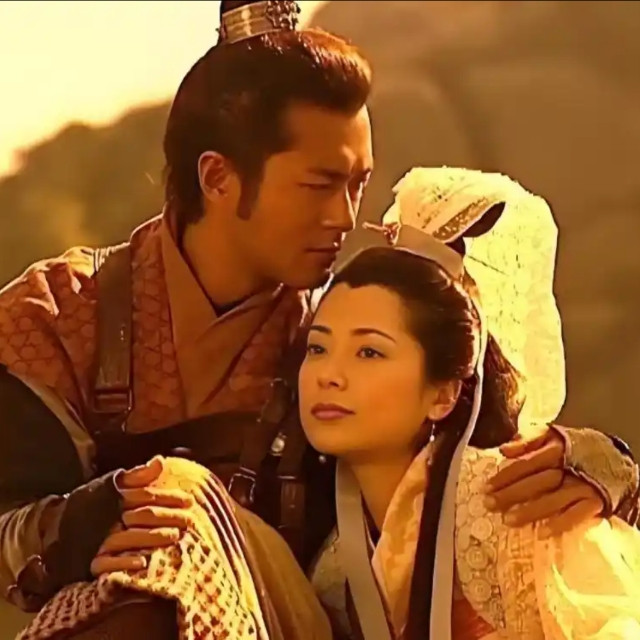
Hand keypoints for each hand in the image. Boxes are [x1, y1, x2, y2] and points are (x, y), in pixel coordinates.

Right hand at [90, 457, 194, 576]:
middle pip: (139, 516)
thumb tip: (160, 461)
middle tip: (189, 520)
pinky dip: (123, 562)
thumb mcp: (113, 483)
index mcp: (114, 497)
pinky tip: (143, 564)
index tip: (190, 501)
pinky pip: (105, 563)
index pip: (145, 495)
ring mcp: (97, 538)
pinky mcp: (89, 560)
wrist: (55, 526)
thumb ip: (138, 475)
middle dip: (165, 518)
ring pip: (126, 538)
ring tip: (174, 537)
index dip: (168, 498)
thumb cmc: (93, 502)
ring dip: (150, 538)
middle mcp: (106, 516)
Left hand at [483, 428, 602, 537]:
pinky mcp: (596, 502)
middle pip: (537, 482)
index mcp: (557, 449)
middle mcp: (570, 467)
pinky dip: (560, 524)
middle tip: (490, 504)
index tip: (486, 486)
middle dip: (512, 494)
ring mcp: (583, 486)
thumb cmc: (574, 447)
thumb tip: (503, 449)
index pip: (526, 463)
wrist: (615, 457)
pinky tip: (542, 532)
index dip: (506, 475)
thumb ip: (528, 440)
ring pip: (554, 500)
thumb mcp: (552, 435)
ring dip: (531, 511)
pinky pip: (577, 515)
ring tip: (508, 520)